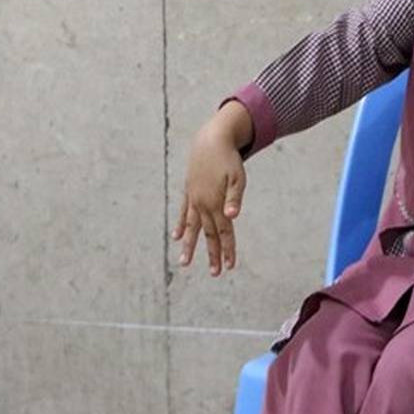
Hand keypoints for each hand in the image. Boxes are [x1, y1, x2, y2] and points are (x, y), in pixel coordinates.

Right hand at [172, 126, 247, 275]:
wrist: (211, 140)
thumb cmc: (229, 159)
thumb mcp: (237, 177)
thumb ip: (234, 198)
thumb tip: (232, 217)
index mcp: (216, 202)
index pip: (224, 231)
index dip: (227, 249)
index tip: (230, 266)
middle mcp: (203, 204)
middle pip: (209, 233)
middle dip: (212, 254)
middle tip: (215, 273)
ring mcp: (194, 198)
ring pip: (191, 227)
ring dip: (189, 245)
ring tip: (184, 262)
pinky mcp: (189, 191)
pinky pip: (183, 212)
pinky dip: (180, 225)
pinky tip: (176, 237)